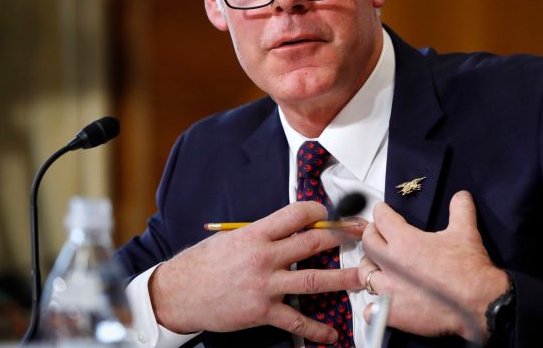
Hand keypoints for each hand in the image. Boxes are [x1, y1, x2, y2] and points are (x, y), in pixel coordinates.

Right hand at [150, 201, 362, 343]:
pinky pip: (295, 320)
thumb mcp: (232, 238)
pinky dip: (315, 328)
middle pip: (312, 243)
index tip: (330, 214)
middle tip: (361, 235)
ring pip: (313, 280)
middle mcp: (264, 257)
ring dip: (342, 279)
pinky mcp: (262, 311)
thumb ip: (262, 233)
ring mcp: (264, 285)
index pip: (296, 215)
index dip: (318, 211)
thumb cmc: (204, 263)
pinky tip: (331, 331)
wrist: (179, 293)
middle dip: (341, 237)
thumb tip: (291, 227)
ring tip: (363, 278)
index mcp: (256, 234)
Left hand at [359, 191, 509, 341]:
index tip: (382, 211)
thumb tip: (461, 195)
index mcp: (404, 241)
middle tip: (378, 234)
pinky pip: (370, 310)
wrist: (479, 303)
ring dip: (371, 268)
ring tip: (378, 266)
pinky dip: (374, 306)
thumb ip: (460, 209)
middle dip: (372, 235)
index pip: (381, 218)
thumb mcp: (466, 232)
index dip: (381, 211)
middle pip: (368, 243)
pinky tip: (382, 302)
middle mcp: (391, 264)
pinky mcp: (393, 313)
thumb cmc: (469, 269)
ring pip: (365, 274)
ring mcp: (390, 290)